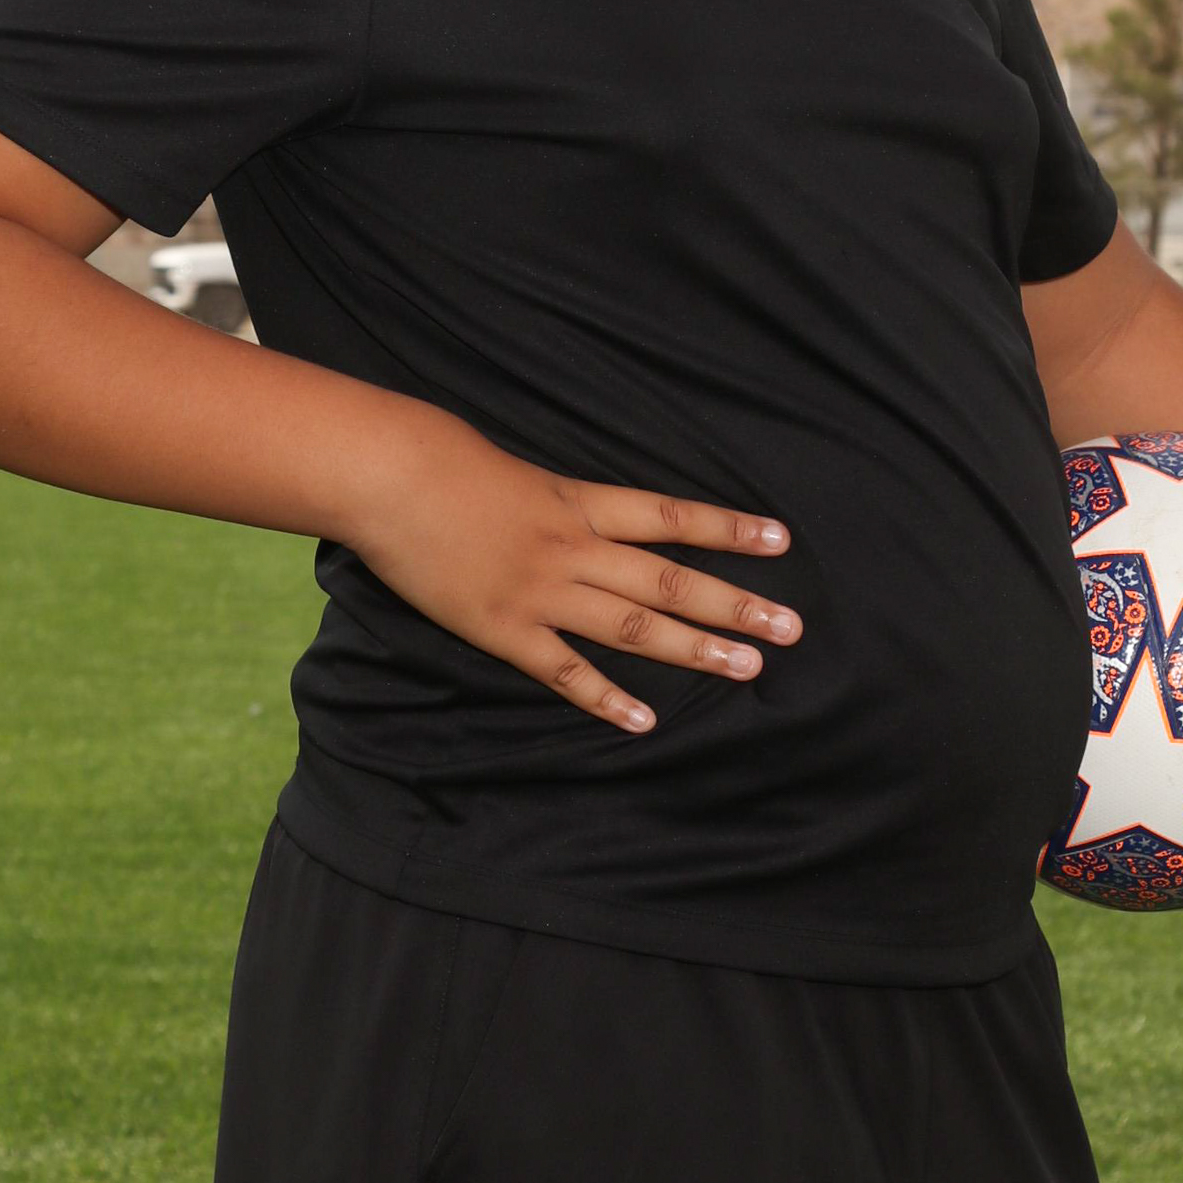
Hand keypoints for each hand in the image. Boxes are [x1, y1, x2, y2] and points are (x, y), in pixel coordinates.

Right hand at [341, 415, 800, 732]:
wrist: (391, 476)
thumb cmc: (445, 461)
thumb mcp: (520, 470)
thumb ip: (561, 501)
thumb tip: (590, 519)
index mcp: (581, 502)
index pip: (672, 517)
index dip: (729, 529)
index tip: (781, 540)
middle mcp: (575, 548)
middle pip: (670, 580)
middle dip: (735, 604)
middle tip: (791, 627)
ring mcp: (542, 592)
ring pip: (634, 626)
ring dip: (694, 649)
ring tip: (747, 667)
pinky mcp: (503, 630)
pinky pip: (565, 671)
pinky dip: (606, 698)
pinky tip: (643, 721)